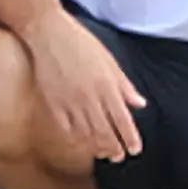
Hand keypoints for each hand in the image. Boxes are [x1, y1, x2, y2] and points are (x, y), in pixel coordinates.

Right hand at [26, 16, 147, 162]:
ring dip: (97, 147)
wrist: (48, 32)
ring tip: (103, 153)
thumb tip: (139, 103)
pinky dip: (76, 139)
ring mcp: (70, 102)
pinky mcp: (53, 103)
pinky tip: (81, 142)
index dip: (130, 139)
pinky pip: (66, 129)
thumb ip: (124, 85)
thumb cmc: (80, 42)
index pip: (123, 121)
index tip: (135, 150)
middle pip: (106, 133)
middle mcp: (90, 97)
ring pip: (87, 134)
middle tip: (119, 156)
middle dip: (114, 148)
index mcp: (107, 85)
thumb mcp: (109, 60)